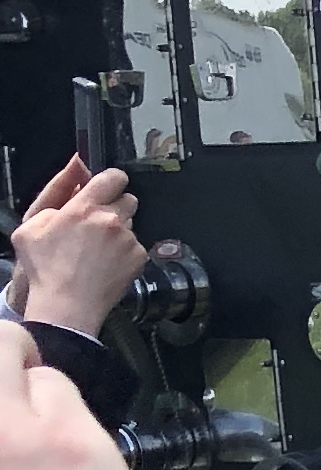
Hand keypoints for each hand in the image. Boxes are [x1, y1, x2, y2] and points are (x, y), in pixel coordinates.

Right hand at [9, 157, 141, 337]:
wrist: (66, 305)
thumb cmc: (44, 268)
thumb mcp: (31, 226)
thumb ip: (55, 191)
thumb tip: (77, 164)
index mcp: (83, 208)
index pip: (113, 177)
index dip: (109, 181)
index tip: (102, 190)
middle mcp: (111, 219)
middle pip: (128, 198)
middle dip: (114, 206)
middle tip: (96, 224)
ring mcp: (128, 239)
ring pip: (131, 223)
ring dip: (118, 230)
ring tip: (97, 249)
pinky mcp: (139, 257)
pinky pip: (137, 245)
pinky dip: (125, 251)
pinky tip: (107, 264)